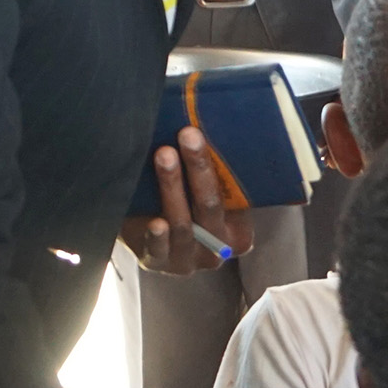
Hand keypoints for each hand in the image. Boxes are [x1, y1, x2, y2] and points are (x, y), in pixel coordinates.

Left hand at [118, 127, 255, 273]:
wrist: (148, 233)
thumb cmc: (187, 204)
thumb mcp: (210, 195)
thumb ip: (219, 178)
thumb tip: (219, 124)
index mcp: (238, 234)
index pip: (238, 201)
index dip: (223, 169)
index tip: (211, 136)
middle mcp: (216, 251)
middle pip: (210, 207)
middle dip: (199, 169)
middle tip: (188, 136)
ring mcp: (187, 260)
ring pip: (184, 225)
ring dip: (173, 187)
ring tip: (164, 156)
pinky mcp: (156, 263)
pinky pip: (158, 251)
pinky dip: (157, 237)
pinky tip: (155, 222)